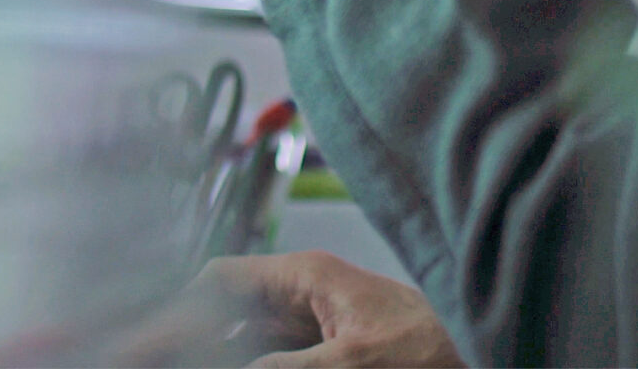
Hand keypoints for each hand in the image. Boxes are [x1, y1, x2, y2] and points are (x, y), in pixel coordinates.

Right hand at [112, 252, 464, 367]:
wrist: (495, 353)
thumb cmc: (445, 347)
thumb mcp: (353, 361)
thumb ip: (284, 367)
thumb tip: (227, 367)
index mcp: (309, 278)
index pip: (221, 281)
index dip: (176, 308)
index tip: (142, 338)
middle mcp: (309, 300)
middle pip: (227, 317)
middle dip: (186, 338)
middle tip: (143, 354)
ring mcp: (321, 333)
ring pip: (248, 344)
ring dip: (215, 352)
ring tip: (176, 356)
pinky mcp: (336, 357)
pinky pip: (277, 357)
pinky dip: (249, 359)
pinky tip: (226, 363)